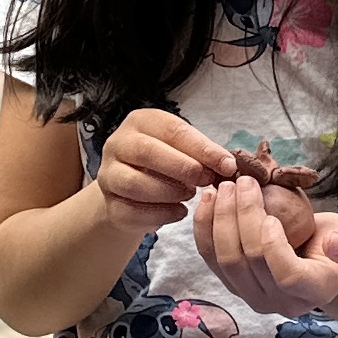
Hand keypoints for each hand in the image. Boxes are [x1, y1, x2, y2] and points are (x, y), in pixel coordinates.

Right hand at [93, 107, 244, 231]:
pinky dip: (160, 215)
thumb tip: (228, 164)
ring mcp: (108, 175)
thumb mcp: (181, 150)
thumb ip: (202, 154)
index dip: (202, 148)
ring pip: (135, 184)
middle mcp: (118, 144)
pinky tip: (179, 212)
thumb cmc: (163, 165)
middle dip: (182, 168)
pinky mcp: (109, 204)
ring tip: (189, 195)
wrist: (131, 192)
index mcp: (140, 122)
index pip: (172, 130)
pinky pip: (132, 212)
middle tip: (205, 180)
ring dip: (169, 192)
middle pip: (147, 152)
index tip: (227, 164)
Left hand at [191, 173, 337, 313]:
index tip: (272, 216)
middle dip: (241, 217)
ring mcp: (251, 295)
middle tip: (242, 183)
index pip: (287, 275)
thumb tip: (334, 244)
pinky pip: (210, 257)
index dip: (273, 246)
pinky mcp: (232, 283)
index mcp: (314, 291)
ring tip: (223, 187)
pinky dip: (204, 228)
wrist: (321, 260)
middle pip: (248, 262)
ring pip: (224, 260)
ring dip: (219, 219)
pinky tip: (208, 200)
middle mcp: (279, 301)